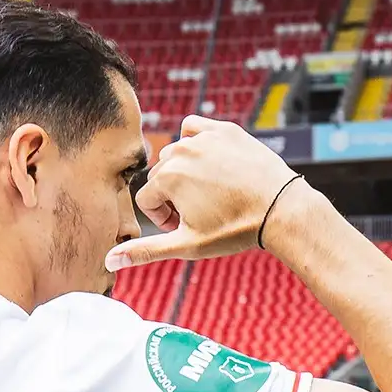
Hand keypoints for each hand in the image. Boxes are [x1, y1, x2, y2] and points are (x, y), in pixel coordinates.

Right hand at [105, 116, 303, 268]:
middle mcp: (182, 152)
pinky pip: (195, 129)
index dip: (162, 218)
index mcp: (167, 178)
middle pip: (160, 176)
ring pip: (176, 153)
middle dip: (173, 196)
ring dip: (184, 171)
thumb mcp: (186, 245)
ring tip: (208, 192)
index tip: (185, 227)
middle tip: (199, 213)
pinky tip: (211, 163)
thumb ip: (145, 251)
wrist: (282, 209)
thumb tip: (109, 262)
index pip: (146, 199)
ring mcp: (205, 138)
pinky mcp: (226, 130)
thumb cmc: (235, 230)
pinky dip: (196, 142)